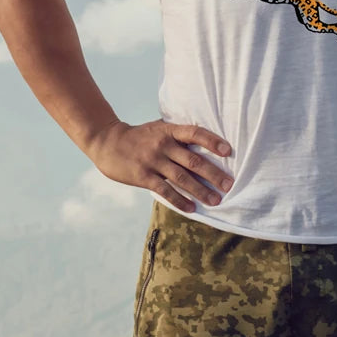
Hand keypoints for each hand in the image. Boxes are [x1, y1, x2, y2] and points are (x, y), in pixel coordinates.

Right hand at [89, 120, 232, 212]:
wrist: (107, 142)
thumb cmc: (139, 136)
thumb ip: (178, 134)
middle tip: (229, 185)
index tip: (229, 151)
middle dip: (213, 174)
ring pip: (182, 178)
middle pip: (193, 161)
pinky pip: (165, 191)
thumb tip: (205, 141)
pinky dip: (180, 200)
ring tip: (216, 200)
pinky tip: (192, 208)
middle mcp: (163, 145)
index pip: (195, 133)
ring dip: (201, 191)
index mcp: (169, 131)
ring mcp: (153, 161)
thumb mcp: (158, 128)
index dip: (212, 141)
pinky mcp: (143, 176)